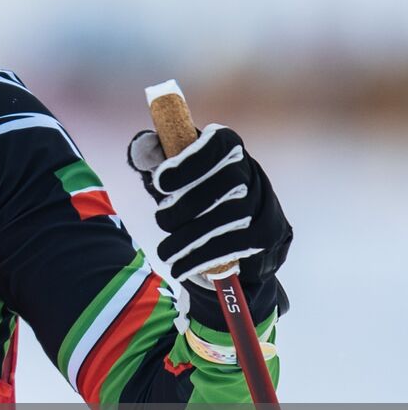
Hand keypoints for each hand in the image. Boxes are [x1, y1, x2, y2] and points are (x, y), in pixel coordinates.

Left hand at [126, 124, 291, 289]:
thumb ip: (158, 159)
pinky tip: (183, 266)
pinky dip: (206, 256)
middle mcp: (251, 170)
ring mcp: (264, 200)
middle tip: (162, 221)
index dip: (191, 161)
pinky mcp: (268, 231)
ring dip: (192, 237)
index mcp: (228, 149)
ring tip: (166, 253)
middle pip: (226, 181)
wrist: (241, 231)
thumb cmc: (196, 195)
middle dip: (188, 205)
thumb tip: (142, 144)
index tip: (161, 182)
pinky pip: (239, 242)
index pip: (220, 143)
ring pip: (231, 214)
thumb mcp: (176, 174)